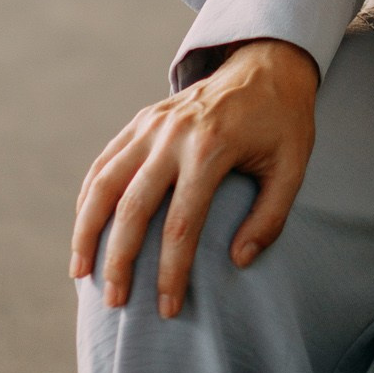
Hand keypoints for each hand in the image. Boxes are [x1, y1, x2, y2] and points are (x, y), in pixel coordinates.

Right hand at [71, 38, 319, 317]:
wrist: (268, 63)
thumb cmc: (283, 122)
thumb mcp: (293, 167)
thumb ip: (270, 218)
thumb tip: (238, 261)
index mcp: (212, 147)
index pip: (182, 224)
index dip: (171, 272)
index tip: (167, 308)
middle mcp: (175, 134)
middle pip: (134, 207)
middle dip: (120, 260)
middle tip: (115, 301)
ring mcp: (153, 124)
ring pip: (105, 182)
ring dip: (88, 229)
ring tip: (81, 272)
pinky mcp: (142, 119)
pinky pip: (106, 160)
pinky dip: (89, 194)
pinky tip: (83, 226)